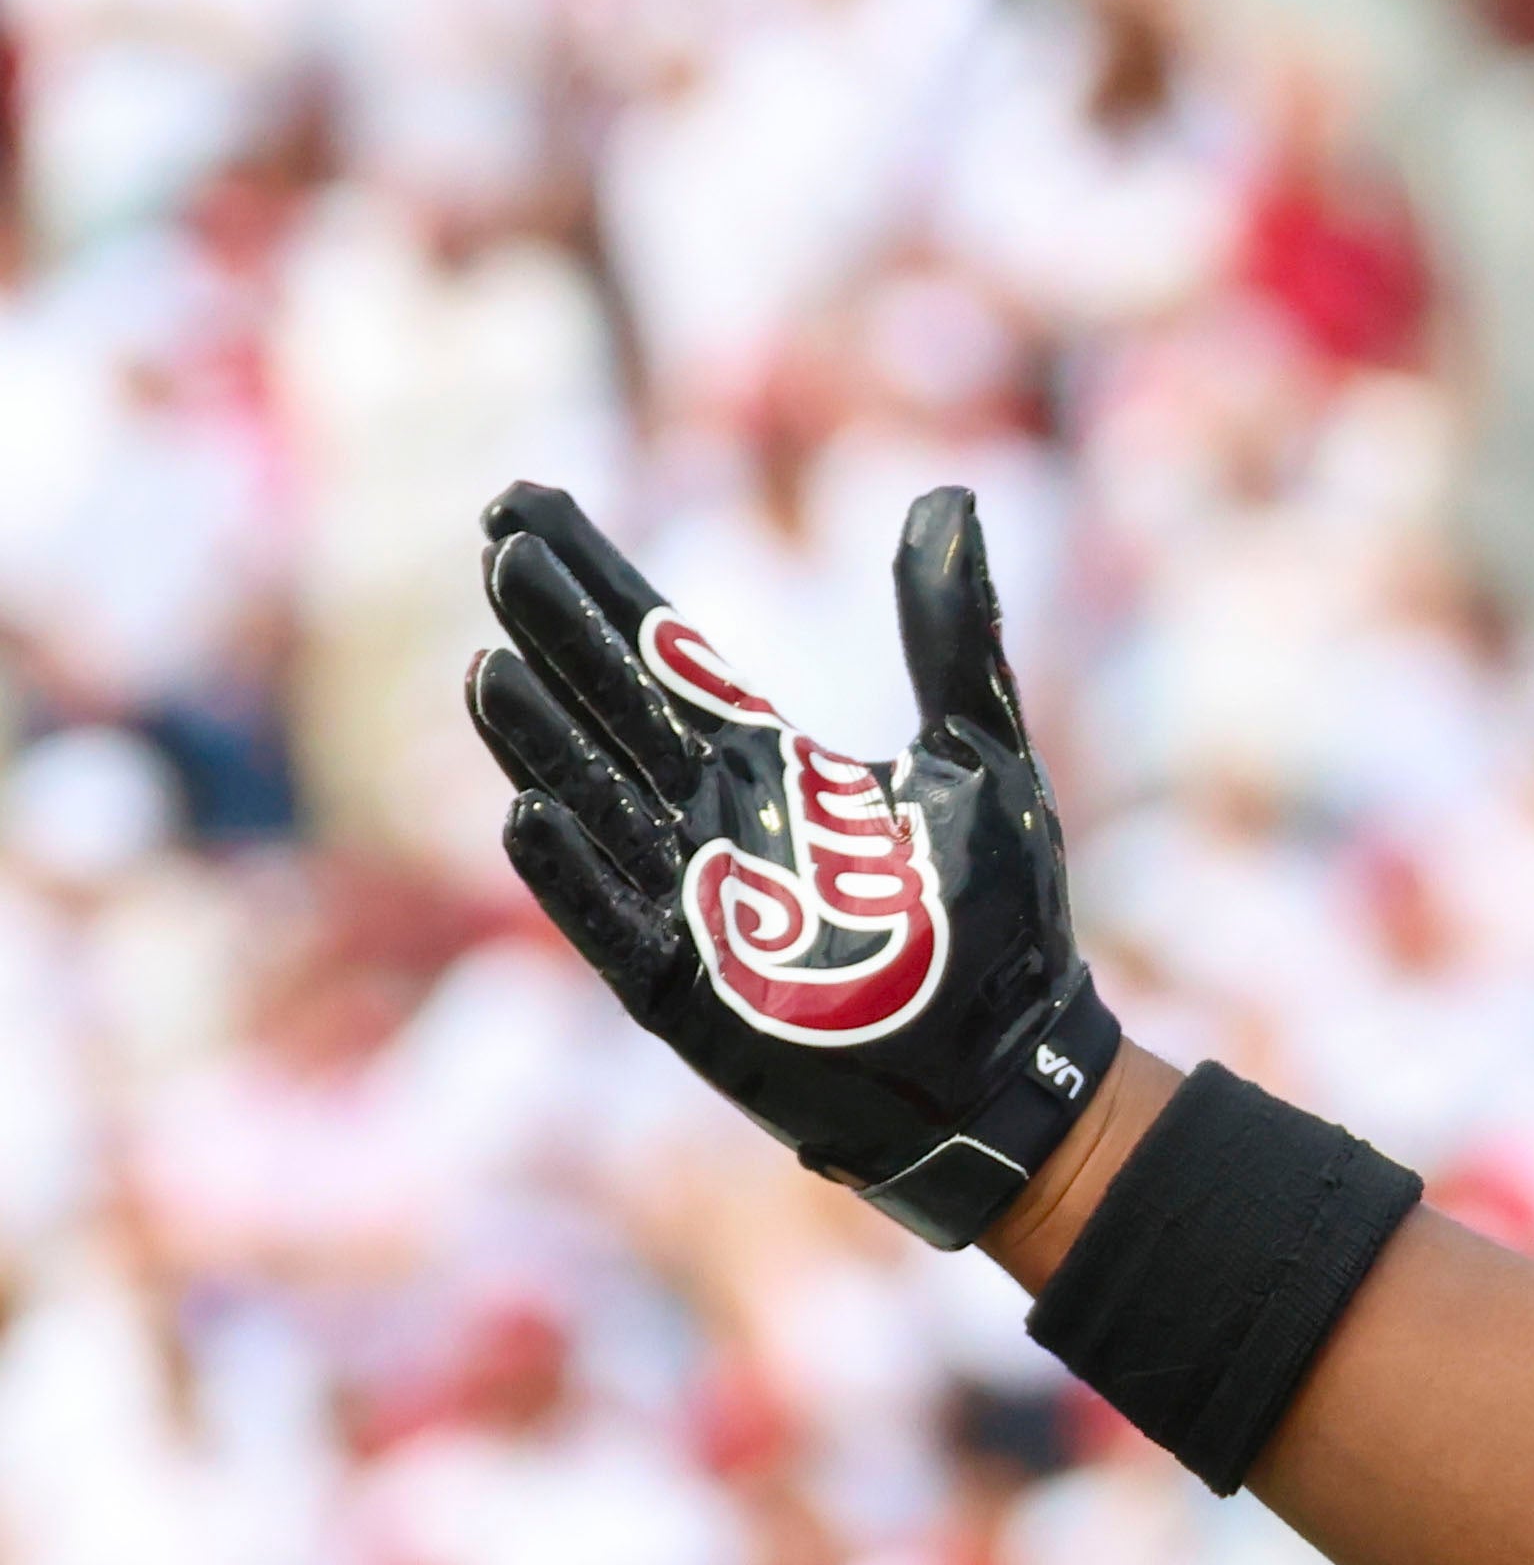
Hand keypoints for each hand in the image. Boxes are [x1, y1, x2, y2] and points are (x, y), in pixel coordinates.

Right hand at [468, 481, 1124, 1247]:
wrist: (1012, 1071)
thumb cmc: (998, 919)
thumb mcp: (984, 752)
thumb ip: (949, 631)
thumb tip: (944, 494)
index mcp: (770, 763)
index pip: (665, 652)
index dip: (598, 580)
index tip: (525, 505)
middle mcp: (713, 820)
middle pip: (616, 707)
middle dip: (560, 631)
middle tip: (502, 545)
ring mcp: (691, 904)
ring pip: (597, 803)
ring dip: (544, 739)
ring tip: (490, 664)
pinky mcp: (690, 991)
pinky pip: (616, 923)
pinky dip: (574, 873)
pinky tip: (528, 811)